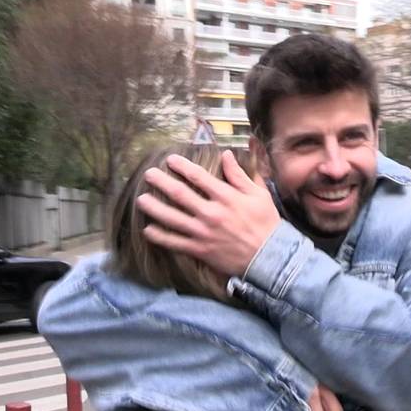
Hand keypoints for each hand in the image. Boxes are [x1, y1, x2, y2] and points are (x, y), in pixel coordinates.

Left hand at [137, 150, 280, 276]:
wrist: (269, 256)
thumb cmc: (266, 223)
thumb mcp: (258, 194)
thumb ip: (239, 175)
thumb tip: (226, 154)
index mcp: (225, 197)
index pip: (197, 177)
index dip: (181, 166)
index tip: (170, 160)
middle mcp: (211, 213)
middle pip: (179, 194)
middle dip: (161, 182)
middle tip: (148, 174)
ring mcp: (203, 232)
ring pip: (172, 218)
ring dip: (154, 208)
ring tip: (141, 200)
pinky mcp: (200, 250)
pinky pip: (175, 243)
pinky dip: (160, 237)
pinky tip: (148, 230)